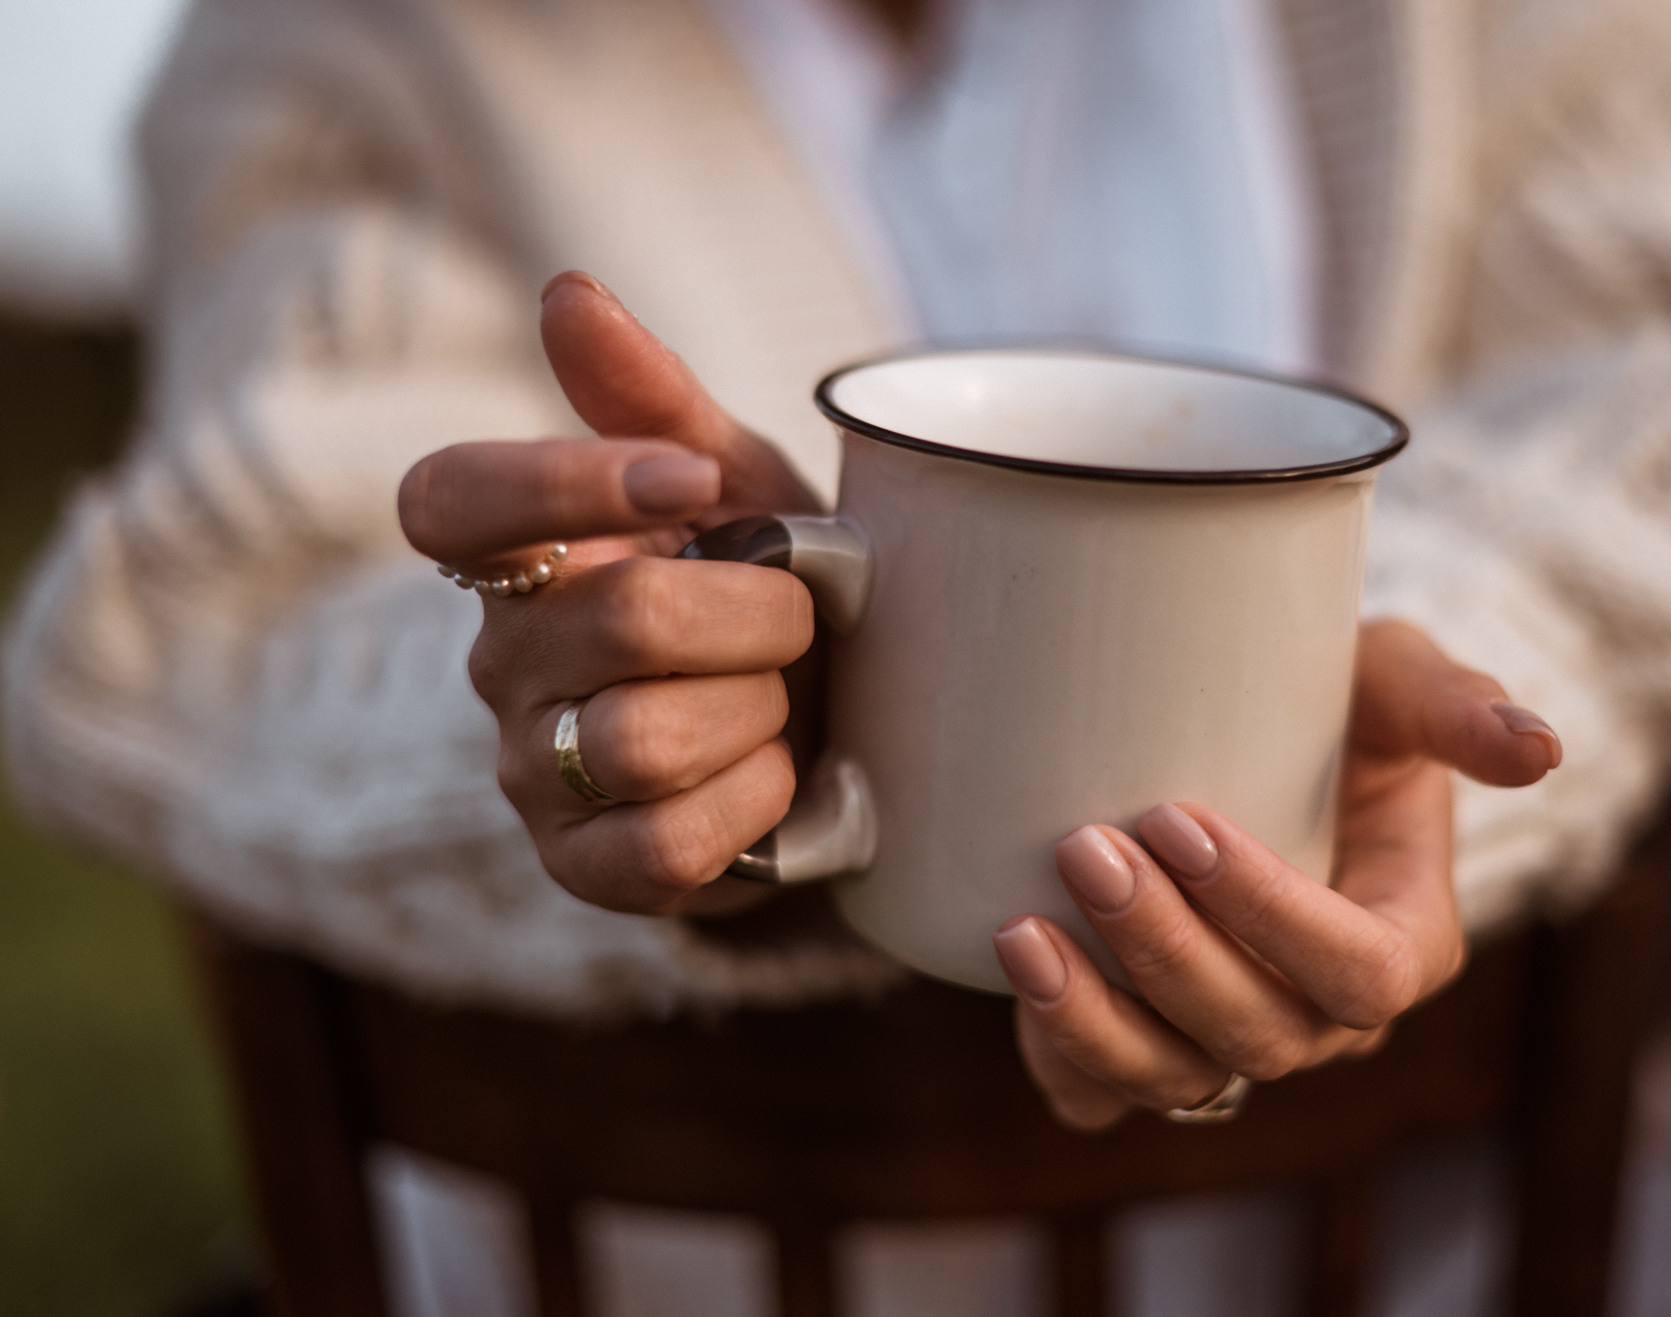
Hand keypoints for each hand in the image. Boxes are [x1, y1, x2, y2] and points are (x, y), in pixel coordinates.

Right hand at [398, 272, 817, 915]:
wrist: (834, 738)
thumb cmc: (771, 593)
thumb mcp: (739, 486)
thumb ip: (652, 399)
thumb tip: (566, 290)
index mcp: (521, 554)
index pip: (452, 501)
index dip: (568, 481)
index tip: (695, 483)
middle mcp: (503, 661)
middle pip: (619, 618)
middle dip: (756, 614)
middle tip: (803, 617)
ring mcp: (532, 772)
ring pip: (644, 739)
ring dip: (759, 714)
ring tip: (783, 703)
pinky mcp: (583, 868)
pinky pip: (663, 845)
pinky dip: (753, 808)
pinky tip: (776, 781)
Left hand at [992, 619, 1562, 1129]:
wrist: (1248, 736)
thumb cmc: (1339, 707)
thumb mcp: (1399, 683)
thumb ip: (1456, 706)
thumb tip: (1539, 747)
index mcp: (1404, 943)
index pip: (1358, 970)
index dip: (1272, 914)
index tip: (1183, 820)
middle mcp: (1324, 1019)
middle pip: (1257, 1032)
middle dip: (1165, 951)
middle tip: (1088, 848)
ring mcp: (1234, 1046)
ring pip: (1178, 1083)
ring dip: (1097, 1019)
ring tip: (1024, 931)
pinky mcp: (1149, 1050)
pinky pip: (1105, 1099)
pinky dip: (1060, 1058)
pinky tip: (1014, 977)